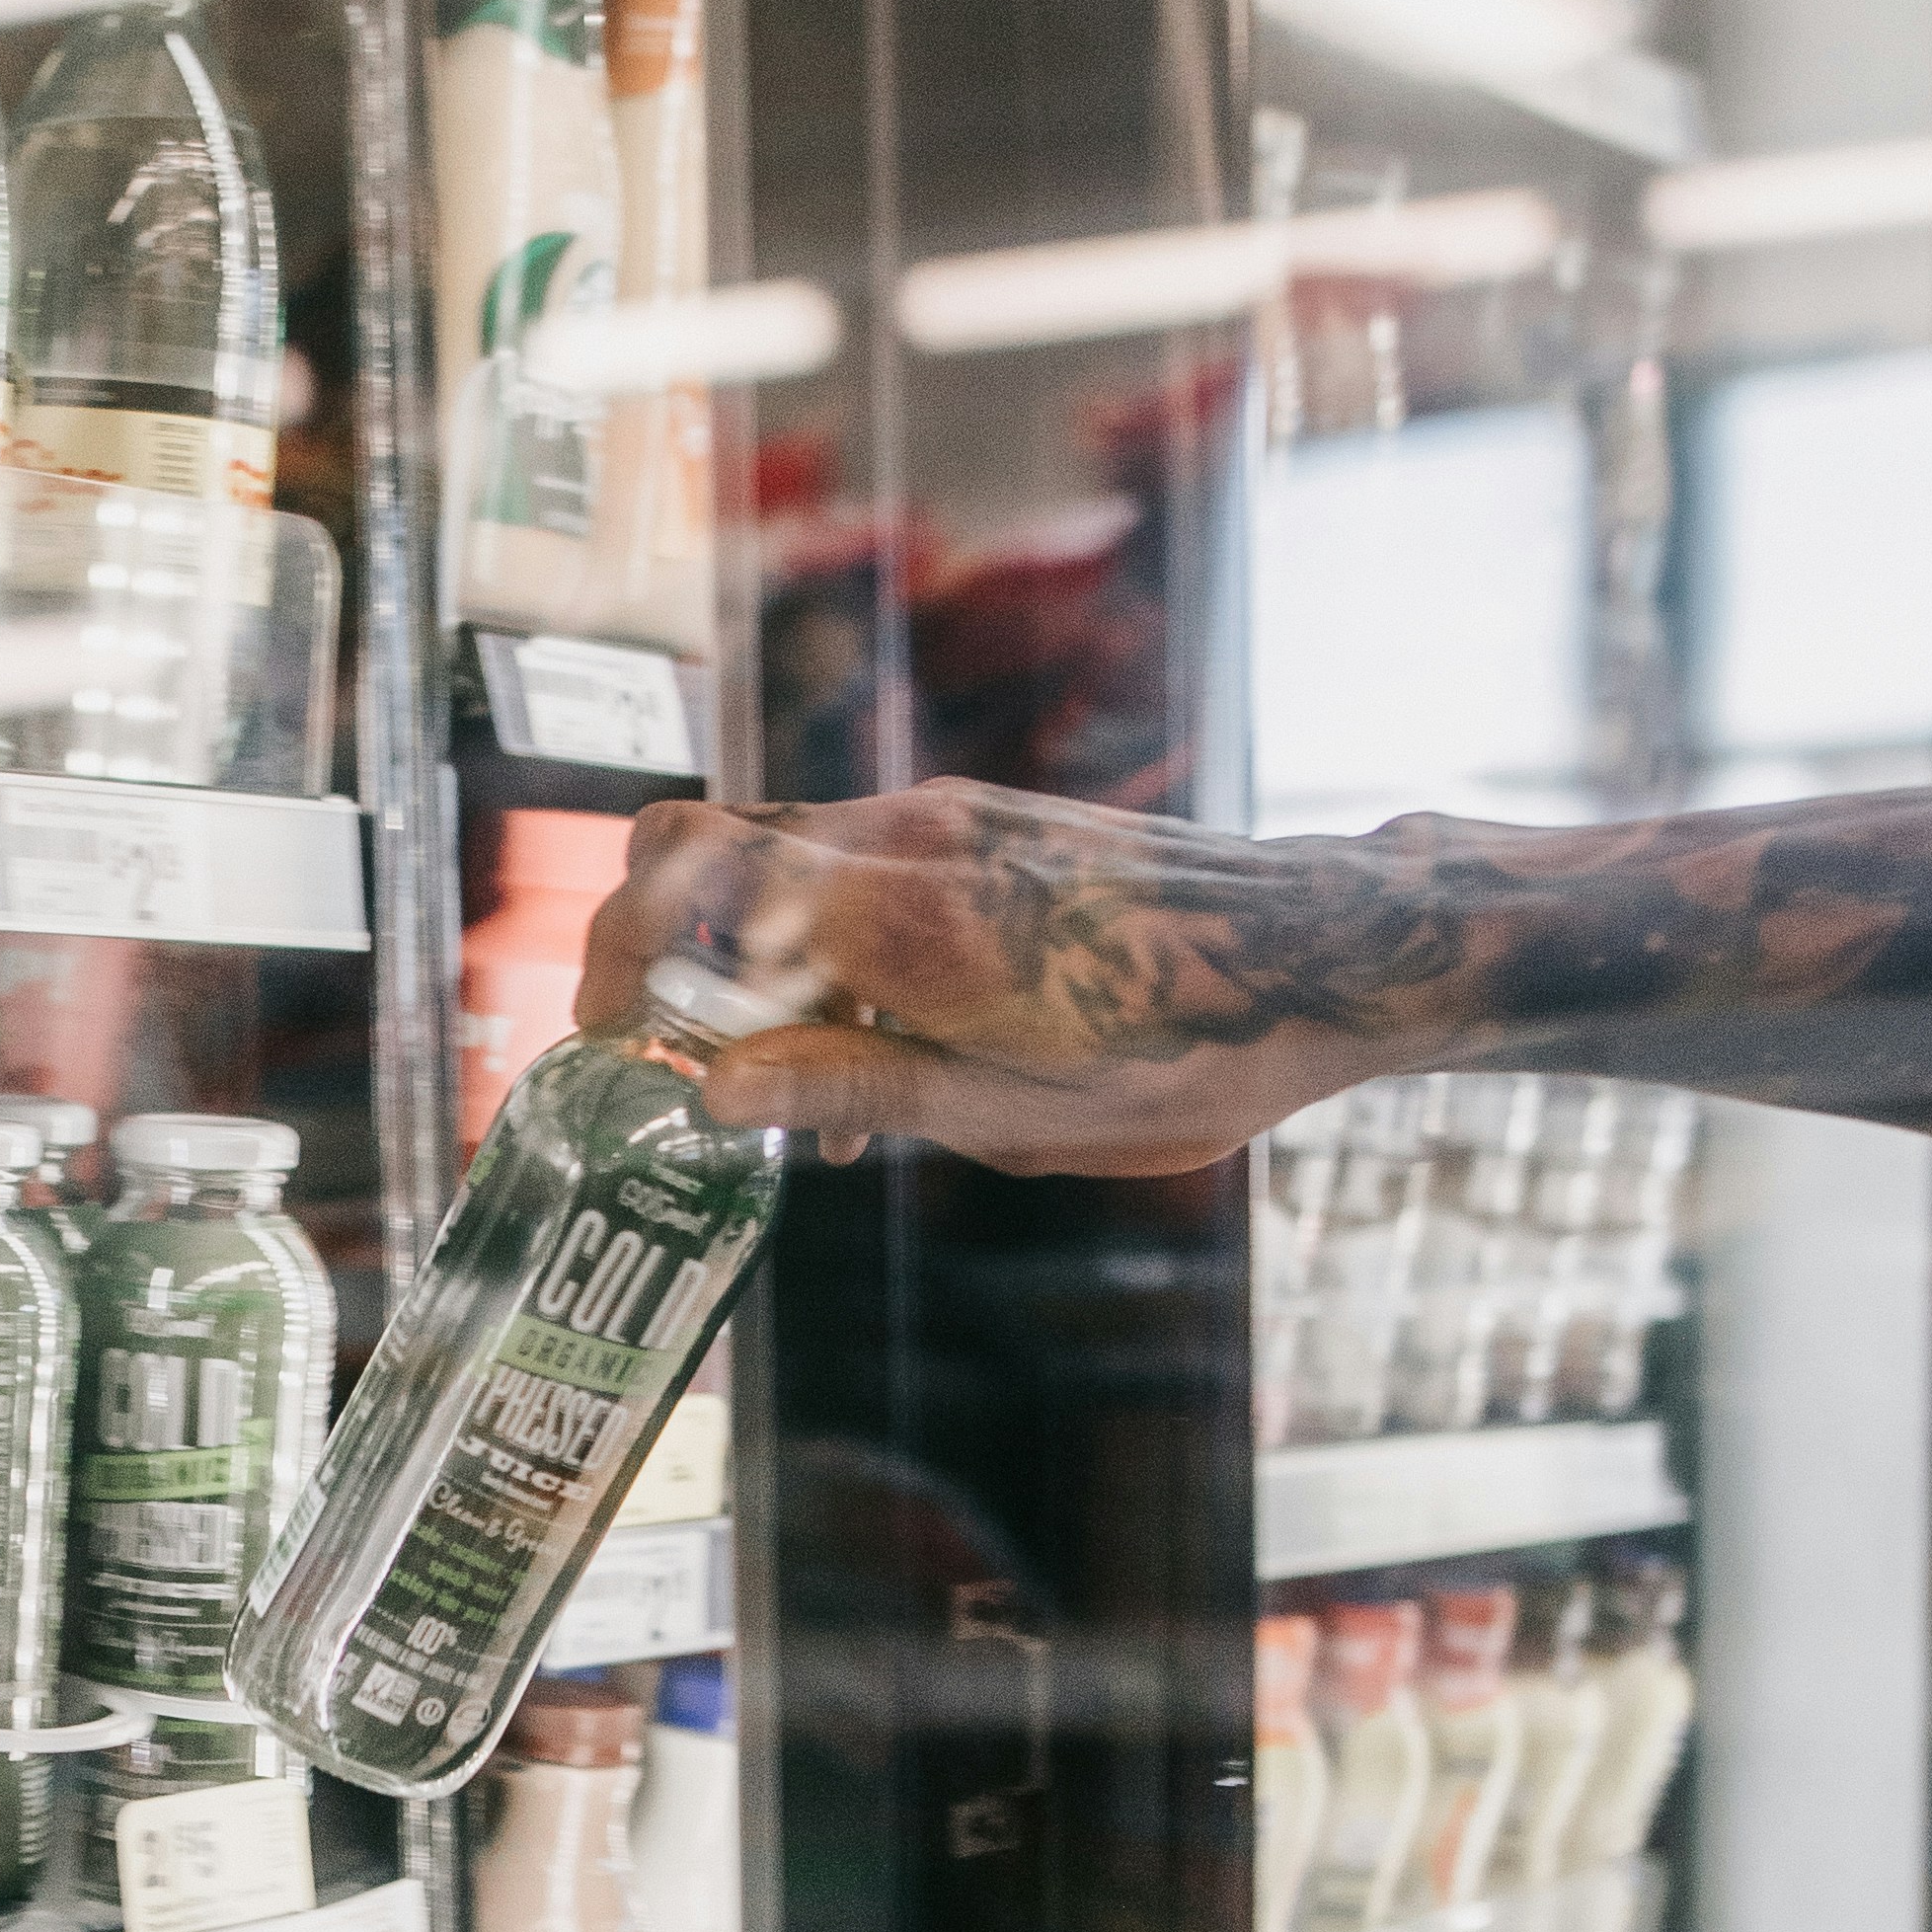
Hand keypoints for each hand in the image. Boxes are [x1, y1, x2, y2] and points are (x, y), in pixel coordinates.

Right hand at [567, 781, 1373, 1175]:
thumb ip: (854, 1086)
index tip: (608, 1044)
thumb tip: (709, 1088)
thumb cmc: (1190, 1051)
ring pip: (771, 851)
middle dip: (647, 944)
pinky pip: (847, 861)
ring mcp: (945, 817)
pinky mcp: (979, 824)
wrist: (1323, 955)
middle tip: (656, 1052)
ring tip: (790, 1082)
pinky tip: (868, 1044)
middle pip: (705, 839)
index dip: (617, 955)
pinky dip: (810, 938)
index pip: (695, 880)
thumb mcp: (1014, 1114)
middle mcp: (909, 839)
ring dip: (736, 951)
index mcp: (906, 917)